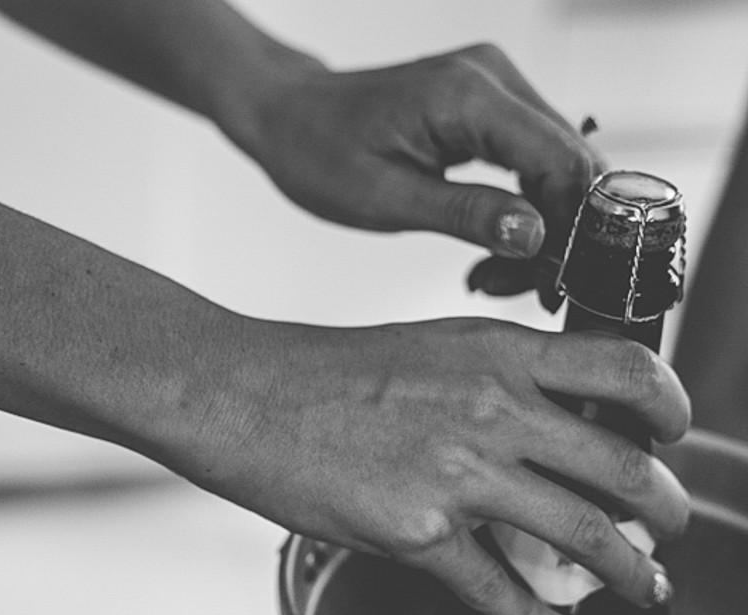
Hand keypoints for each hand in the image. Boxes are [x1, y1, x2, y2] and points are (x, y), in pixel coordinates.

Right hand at [184, 318, 688, 614]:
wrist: (242, 396)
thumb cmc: (320, 370)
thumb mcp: (427, 345)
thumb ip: (495, 375)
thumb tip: (548, 415)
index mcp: (495, 353)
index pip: (626, 369)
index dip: (672, 405)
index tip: (673, 434)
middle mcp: (491, 410)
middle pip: (623, 466)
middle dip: (665, 508)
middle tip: (668, 526)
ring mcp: (457, 474)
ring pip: (585, 535)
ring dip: (631, 571)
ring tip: (644, 586)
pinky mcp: (416, 534)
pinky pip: (502, 593)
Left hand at [227, 43, 601, 271]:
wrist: (289, 117)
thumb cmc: (319, 152)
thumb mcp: (386, 199)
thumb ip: (467, 214)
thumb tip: (537, 237)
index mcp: (467, 96)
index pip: (562, 160)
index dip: (572, 227)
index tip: (552, 283)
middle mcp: (493, 77)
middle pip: (570, 163)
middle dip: (556, 236)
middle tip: (513, 289)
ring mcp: (495, 85)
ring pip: (557, 166)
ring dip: (539, 227)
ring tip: (491, 275)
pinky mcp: (490, 103)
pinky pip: (532, 158)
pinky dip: (523, 206)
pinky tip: (493, 246)